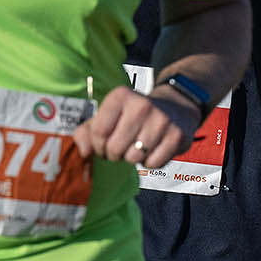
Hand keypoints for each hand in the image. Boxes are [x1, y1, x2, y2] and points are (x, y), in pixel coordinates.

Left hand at [74, 86, 197, 167]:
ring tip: (137, 146)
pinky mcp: (176, 136)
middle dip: (114, 154)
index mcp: (120, 96)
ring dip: (132, 158)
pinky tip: (152, 149)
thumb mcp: (108, 116)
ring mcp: (161, 120)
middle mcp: (141, 105)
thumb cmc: (134, 115)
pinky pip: (153, 163)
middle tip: (120, 148)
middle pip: (114, 148)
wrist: (175, 108)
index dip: (97, 146)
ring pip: (133, 158)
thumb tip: (83, 152)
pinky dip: (150, 162)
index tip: (103, 145)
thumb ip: (87, 132)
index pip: (98, 132)